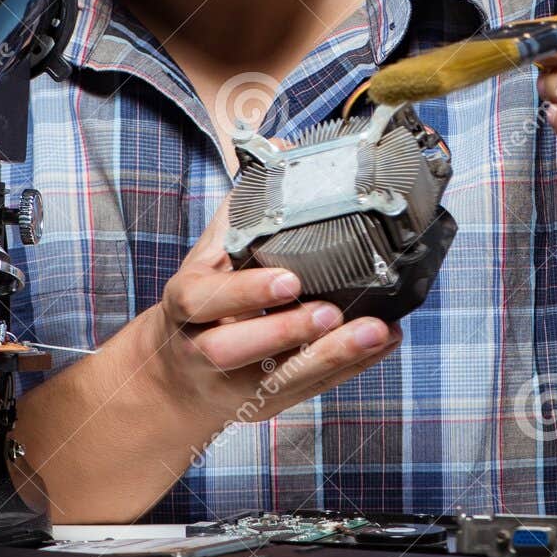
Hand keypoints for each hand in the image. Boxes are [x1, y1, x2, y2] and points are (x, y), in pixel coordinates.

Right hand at [128, 194, 402, 446]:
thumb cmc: (200, 305)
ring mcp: (235, 384)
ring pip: (278, 379)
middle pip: (235, 350)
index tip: (290, 279)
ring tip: (374, 330)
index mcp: (187, 306)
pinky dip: (350, 368)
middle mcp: (204, 349)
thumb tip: (281, 152)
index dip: (247, 292)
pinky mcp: (265, 404)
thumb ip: (243, 209)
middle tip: (331, 312)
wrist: (172, 380)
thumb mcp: (208, 256)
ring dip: (331, 357)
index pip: (206, 300)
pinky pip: (309, 389)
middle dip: (286, 332)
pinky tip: (384, 342)